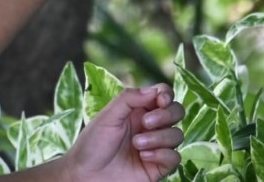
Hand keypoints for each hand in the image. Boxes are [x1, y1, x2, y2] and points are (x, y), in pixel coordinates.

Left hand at [60, 84, 184, 181]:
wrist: (86, 176)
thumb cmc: (92, 144)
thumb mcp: (107, 116)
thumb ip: (129, 99)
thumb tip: (154, 90)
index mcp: (137, 110)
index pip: (162, 94)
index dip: (167, 94)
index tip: (161, 100)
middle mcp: (149, 126)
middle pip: (176, 112)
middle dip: (167, 115)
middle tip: (146, 123)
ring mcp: (155, 146)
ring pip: (177, 135)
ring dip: (159, 137)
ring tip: (136, 144)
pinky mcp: (158, 167)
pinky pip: (175, 157)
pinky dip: (162, 154)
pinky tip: (143, 157)